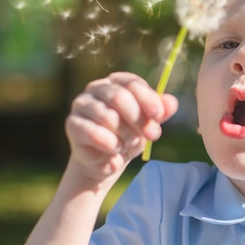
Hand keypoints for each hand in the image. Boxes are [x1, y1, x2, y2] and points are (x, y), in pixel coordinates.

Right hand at [65, 72, 177, 187]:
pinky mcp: (73, 124)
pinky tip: (115, 151)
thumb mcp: (148, 124)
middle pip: (120, 96)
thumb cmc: (129, 137)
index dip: (148, 99)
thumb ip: (160, 112)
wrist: (107, 162)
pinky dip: (110, 145)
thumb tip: (171, 102)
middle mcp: (96, 88)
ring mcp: (82, 104)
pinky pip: (94, 132)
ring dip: (126, 134)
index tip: (158, 117)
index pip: (132, 83)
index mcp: (116, 82)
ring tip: (130, 144)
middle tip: (150, 136)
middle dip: (139, 119)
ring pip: (108, 116)